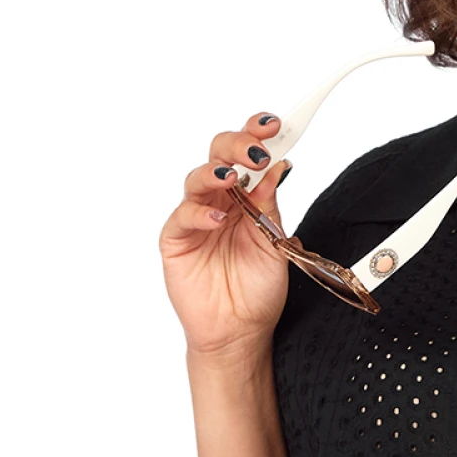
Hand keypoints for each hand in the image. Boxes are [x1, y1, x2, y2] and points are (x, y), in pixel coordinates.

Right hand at [160, 113, 292, 357]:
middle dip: (237, 146)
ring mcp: (196, 217)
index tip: (275, 124)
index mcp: (247, 197)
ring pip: (197, 179)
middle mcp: (220, 201)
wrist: (240, 331)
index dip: (258, 135)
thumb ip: (271, 205)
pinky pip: (183, 217)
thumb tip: (280, 165)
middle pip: (220, 156)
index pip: (249, 156)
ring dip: (215, 172)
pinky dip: (199, 213)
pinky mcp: (176, 239)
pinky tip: (216, 218)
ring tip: (233, 177)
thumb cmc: (257, 290)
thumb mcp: (275, 243)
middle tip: (256, 150)